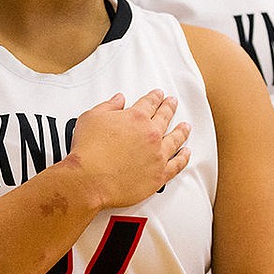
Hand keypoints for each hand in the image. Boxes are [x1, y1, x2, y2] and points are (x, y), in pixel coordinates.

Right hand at [65, 89, 190, 210]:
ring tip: (186, 127)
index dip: (155, 97)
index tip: (159, 94)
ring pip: (175, 139)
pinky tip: (186, 153)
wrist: (89, 179)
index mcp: (136, 117)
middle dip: (169, 108)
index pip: (149, 102)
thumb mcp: (92, 117)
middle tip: (173, 103)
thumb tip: (119, 99)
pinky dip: (183, 158)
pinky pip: (176, 165)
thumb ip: (108, 106)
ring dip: (182, 131)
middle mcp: (151, 134)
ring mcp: (157, 155)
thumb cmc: (87, 150)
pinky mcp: (158, 175)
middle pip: (165, 117)